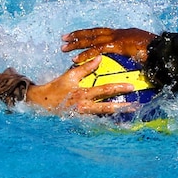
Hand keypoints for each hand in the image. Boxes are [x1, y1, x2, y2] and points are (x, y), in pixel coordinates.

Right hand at [26, 56, 140, 115]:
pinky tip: (116, 117)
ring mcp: (84, 116)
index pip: (104, 91)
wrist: (41, 104)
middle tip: (136, 106)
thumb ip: (86, 67)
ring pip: (103, 116)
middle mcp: (85, 107)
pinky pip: (97, 119)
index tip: (131, 87)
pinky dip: (107, 118)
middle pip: (107, 108)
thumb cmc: (56, 88)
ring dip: (117, 114)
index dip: (118, 88)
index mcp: (82, 95)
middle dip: (122, 107)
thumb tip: (99, 58)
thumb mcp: (70, 76)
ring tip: (129, 112)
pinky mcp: (81, 120)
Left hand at [62, 27, 156, 64]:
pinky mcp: (117, 45)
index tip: (78, 35)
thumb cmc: (158, 51)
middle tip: (64, 38)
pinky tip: (75, 59)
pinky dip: (85, 55)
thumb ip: (135, 54)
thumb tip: (135, 59)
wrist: (164, 48)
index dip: (89, 33)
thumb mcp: (143, 51)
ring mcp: (117, 37)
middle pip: (93, 32)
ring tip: (64, 47)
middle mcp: (119, 33)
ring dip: (76, 43)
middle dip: (78, 35)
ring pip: (91, 39)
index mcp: (123, 33)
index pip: (102, 31)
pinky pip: (97, 50)